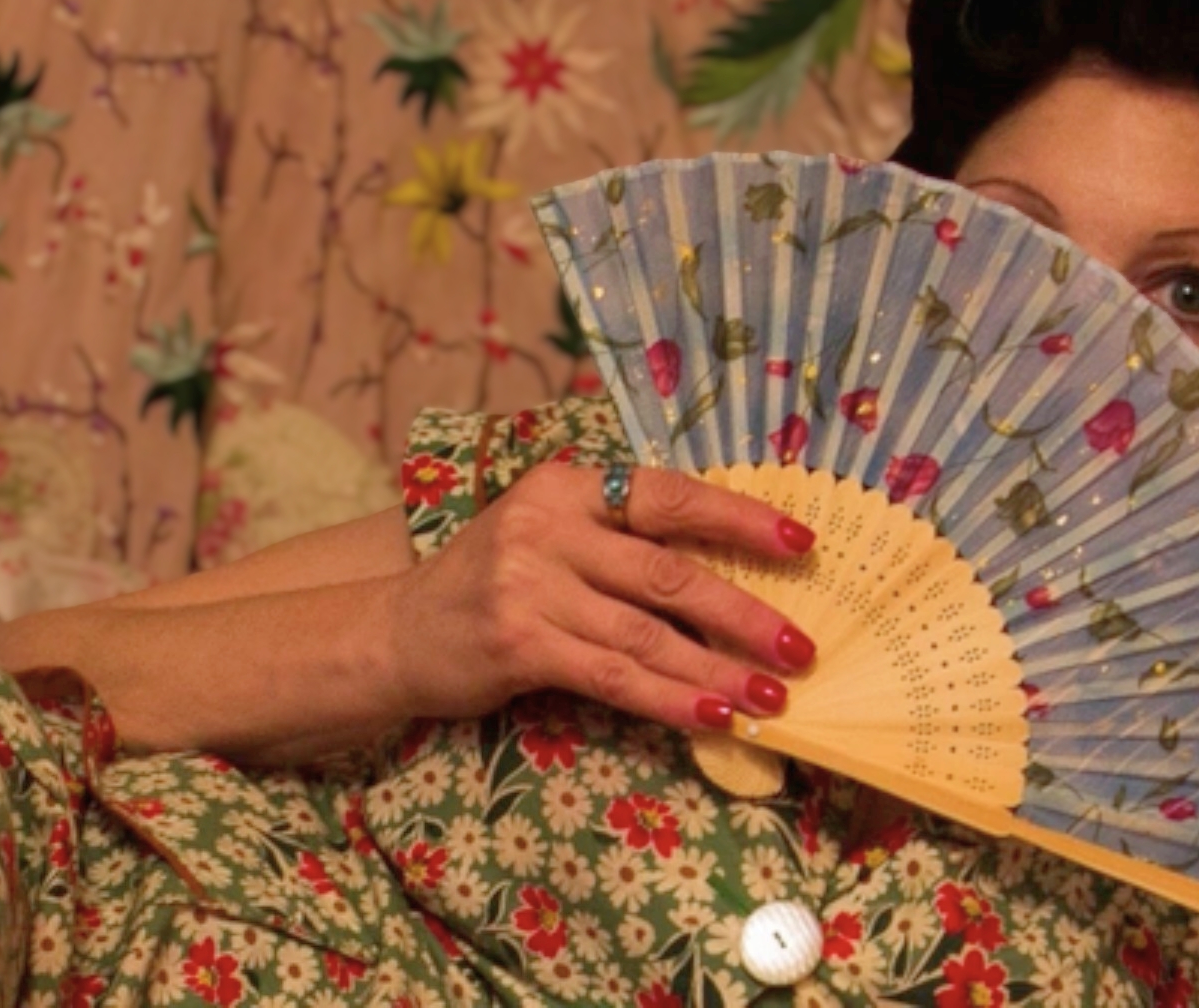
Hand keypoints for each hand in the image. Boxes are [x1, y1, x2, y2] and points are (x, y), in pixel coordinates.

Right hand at [384, 461, 816, 733]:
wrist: (395, 631)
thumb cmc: (490, 584)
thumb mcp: (546, 534)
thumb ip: (618, 539)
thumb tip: (728, 575)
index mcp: (565, 484)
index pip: (669, 494)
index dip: (741, 519)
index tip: (803, 544)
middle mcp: (547, 526)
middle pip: (668, 571)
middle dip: (744, 614)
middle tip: (800, 648)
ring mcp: (529, 585)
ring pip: (647, 633)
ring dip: (717, 670)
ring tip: (770, 697)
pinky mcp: (518, 643)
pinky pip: (613, 676)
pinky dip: (669, 699)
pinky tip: (710, 715)